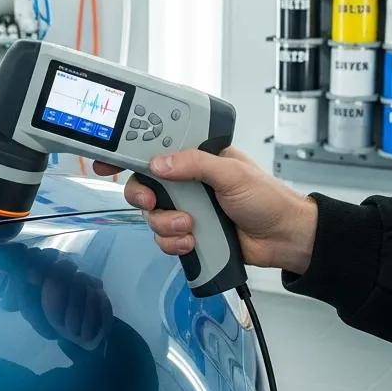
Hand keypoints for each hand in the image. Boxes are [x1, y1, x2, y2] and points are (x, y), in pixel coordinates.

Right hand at [93, 147, 316, 275]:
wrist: (283, 239)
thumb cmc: (267, 198)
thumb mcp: (232, 173)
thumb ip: (195, 164)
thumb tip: (160, 163)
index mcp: (197, 156)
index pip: (157, 147)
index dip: (129, 152)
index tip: (108, 161)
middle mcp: (187, 180)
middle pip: (144, 184)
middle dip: (143, 195)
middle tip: (151, 202)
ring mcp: (186, 207)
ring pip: (152, 215)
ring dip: (165, 223)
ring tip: (189, 227)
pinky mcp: (188, 233)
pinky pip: (163, 239)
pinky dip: (173, 243)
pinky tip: (193, 241)